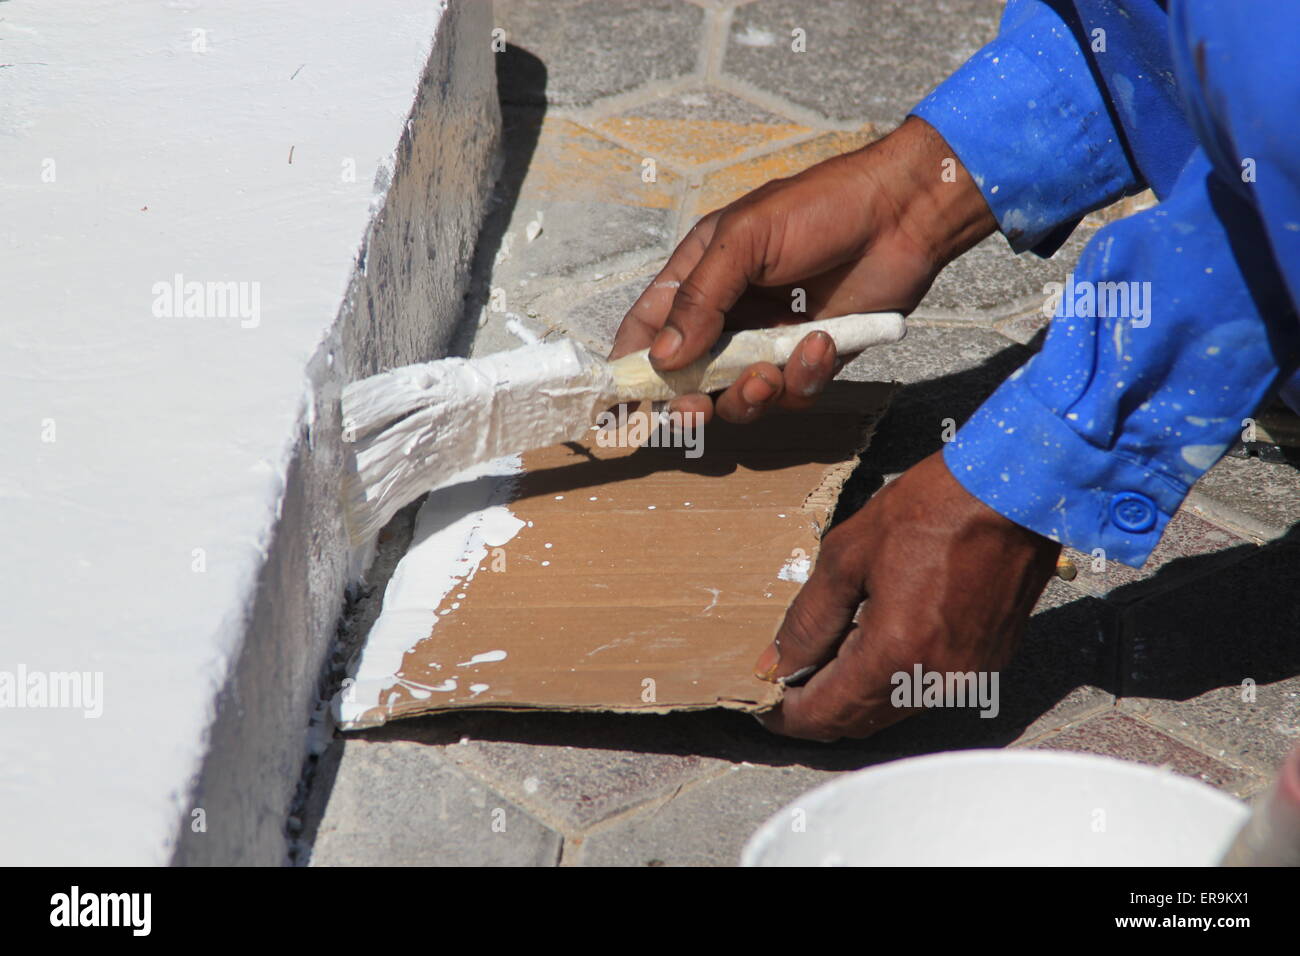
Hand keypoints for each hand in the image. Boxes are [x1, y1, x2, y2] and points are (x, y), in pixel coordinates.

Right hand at [608, 116, 995, 424]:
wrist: (904, 213)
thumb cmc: (820, 207)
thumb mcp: (746, 239)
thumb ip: (701, 298)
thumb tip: (662, 359)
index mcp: (700, 276)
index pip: (648, 329)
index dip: (631, 367)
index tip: (620, 404)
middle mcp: (729, 314)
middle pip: (689, 379)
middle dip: (690, 401)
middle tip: (698, 410)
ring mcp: (770, 340)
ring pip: (739, 396)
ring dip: (748, 397)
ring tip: (767, 376)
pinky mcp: (812, 359)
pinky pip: (793, 392)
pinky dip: (803, 379)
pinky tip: (821, 344)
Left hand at [754, 451, 1060, 740]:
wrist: (1012, 494)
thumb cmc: (930, 511)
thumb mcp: (847, 555)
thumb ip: (809, 619)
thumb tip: (777, 662)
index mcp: (895, 655)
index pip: (826, 713)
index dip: (786, 714)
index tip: (762, 700)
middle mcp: (933, 680)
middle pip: (858, 721)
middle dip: (816, 708)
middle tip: (786, 679)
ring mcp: (966, 677)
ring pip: (891, 710)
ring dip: (853, 696)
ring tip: (823, 660)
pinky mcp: (987, 663)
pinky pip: (923, 691)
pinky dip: (890, 682)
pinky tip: (871, 647)